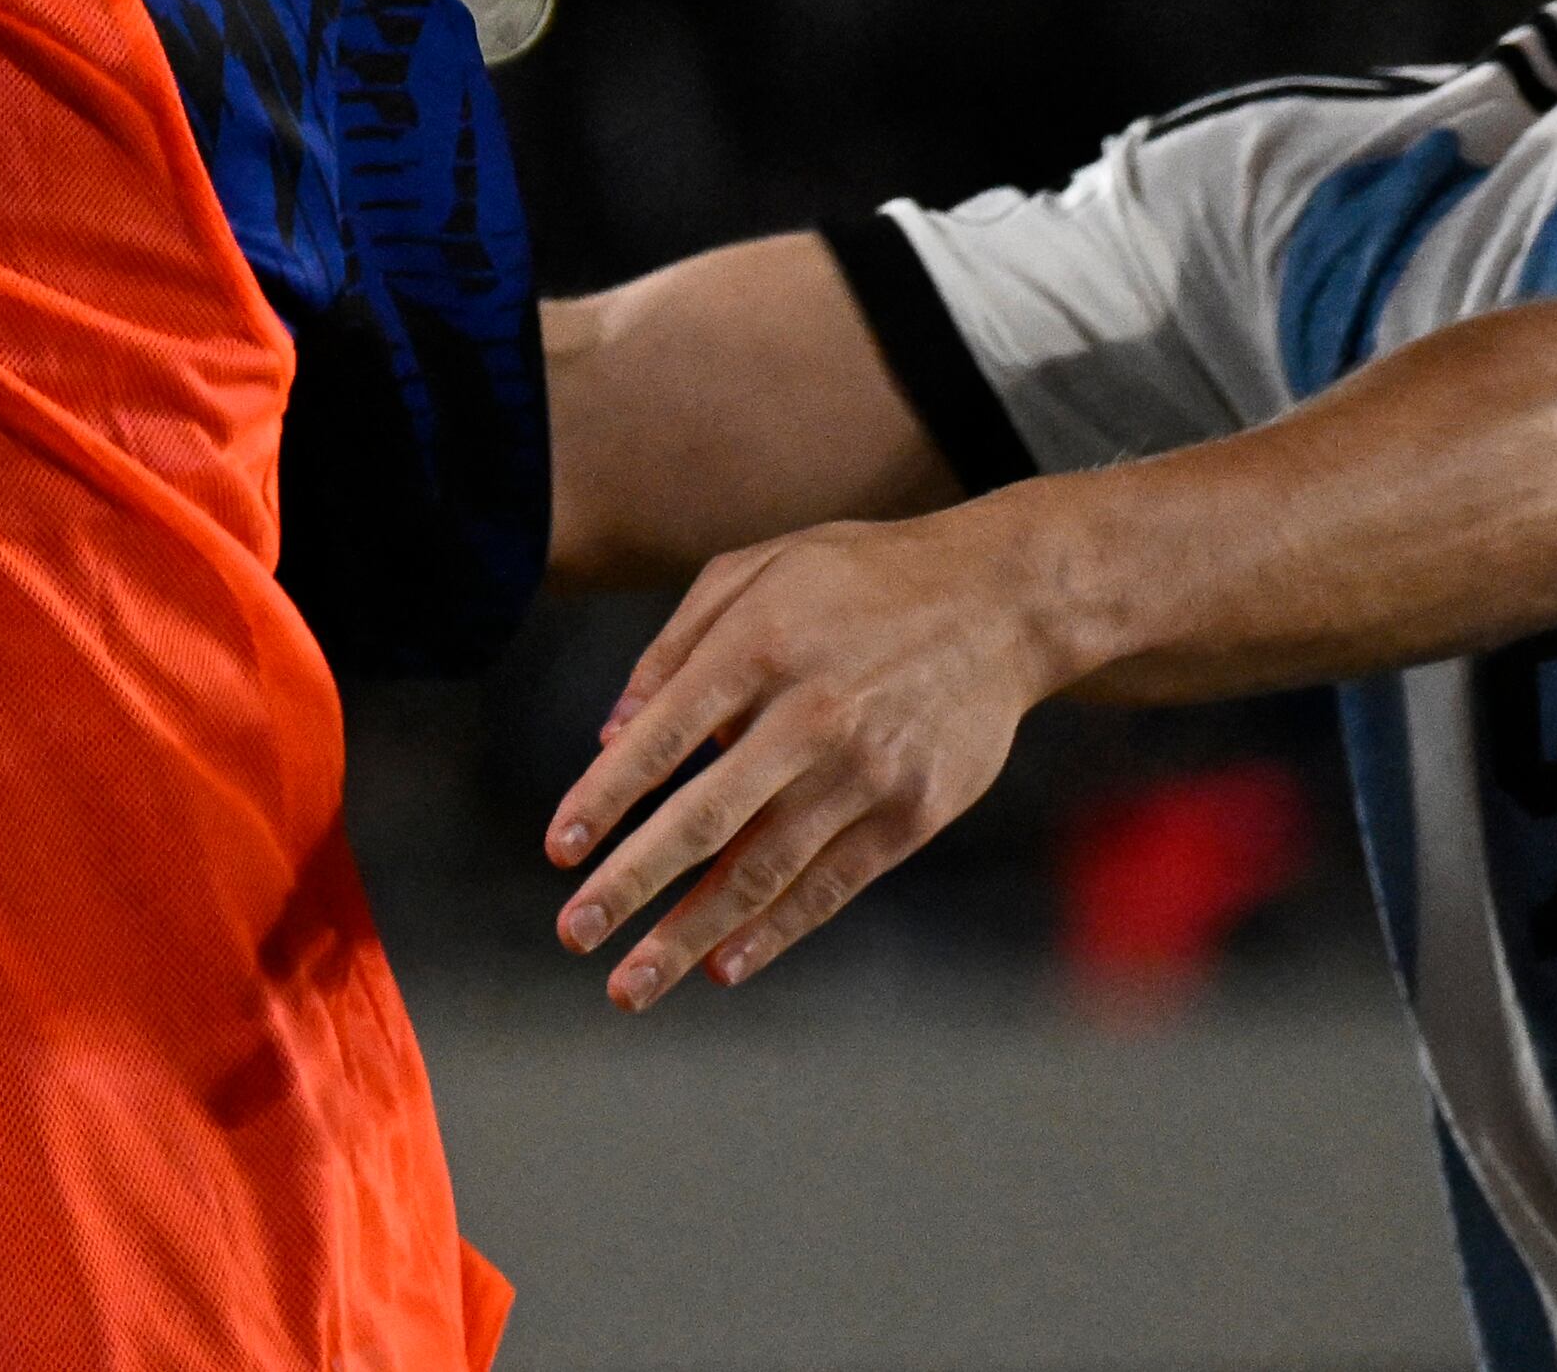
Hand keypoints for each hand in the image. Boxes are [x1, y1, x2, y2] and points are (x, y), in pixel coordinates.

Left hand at [543, 509, 1072, 1009]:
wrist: (1000, 600)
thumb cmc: (858, 581)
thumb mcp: (757, 571)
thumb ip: (675, 647)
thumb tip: (611, 735)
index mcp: (760, 647)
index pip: (663, 738)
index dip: (604, 799)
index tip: (557, 852)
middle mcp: (811, 715)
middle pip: (705, 818)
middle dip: (631, 883)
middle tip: (572, 935)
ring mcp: (867, 771)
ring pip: (764, 869)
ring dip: (690, 934)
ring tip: (631, 985)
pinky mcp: (913, 814)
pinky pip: (831, 885)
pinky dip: (774, 930)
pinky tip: (723, 964)